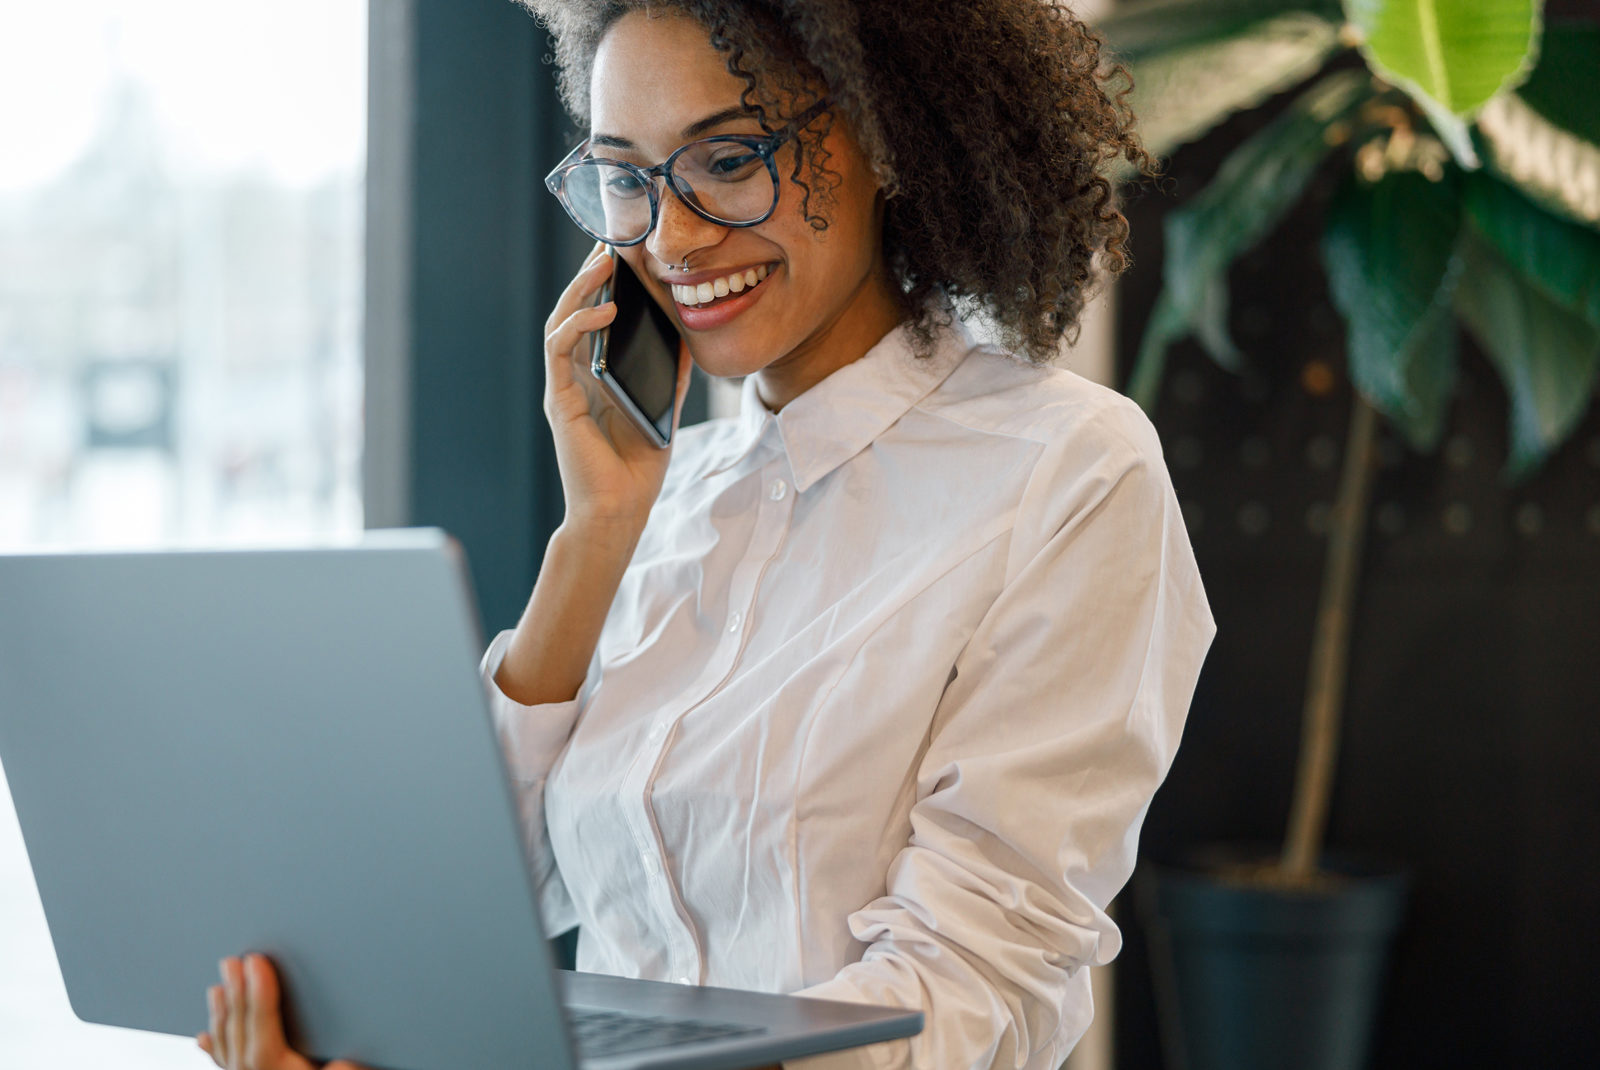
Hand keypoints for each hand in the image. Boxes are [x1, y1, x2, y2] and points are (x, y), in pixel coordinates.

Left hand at [197, 953, 366, 1069]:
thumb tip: (344, 1065)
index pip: (262, 1029)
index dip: (259, 993)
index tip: (256, 963)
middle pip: (239, 1033)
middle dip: (236, 994)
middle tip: (233, 961)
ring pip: (226, 1048)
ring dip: (222, 1015)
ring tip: (217, 988)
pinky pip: (224, 1067)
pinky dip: (214, 1048)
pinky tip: (204, 1037)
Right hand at [543, 243, 693, 532]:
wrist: (619, 511)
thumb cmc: (637, 466)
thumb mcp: (666, 408)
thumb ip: (674, 374)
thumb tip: (693, 337)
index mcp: (595, 374)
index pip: (595, 317)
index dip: (605, 284)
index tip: (625, 252)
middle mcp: (573, 375)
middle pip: (574, 310)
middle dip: (590, 274)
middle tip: (610, 241)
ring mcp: (563, 386)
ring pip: (561, 321)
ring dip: (581, 289)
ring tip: (604, 263)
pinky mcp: (559, 400)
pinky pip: (560, 349)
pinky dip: (580, 324)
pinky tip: (605, 308)